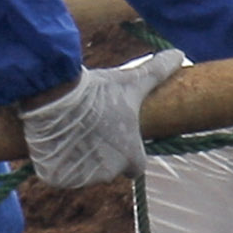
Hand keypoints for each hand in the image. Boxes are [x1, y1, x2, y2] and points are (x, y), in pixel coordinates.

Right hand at [14, 48, 183, 187]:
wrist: (56, 97)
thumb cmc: (98, 91)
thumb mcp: (131, 81)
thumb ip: (157, 72)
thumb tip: (179, 54)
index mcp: (131, 157)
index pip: (135, 166)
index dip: (126, 153)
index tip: (115, 137)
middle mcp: (108, 173)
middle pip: (105, 168)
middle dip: (99, 153)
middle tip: (88, 128)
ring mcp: (81, 177)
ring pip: (80, 172)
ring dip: (76, 158)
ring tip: (70, 132)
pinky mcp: (56, 177)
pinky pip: (58, 173)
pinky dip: (54, 162)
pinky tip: (54, 142)